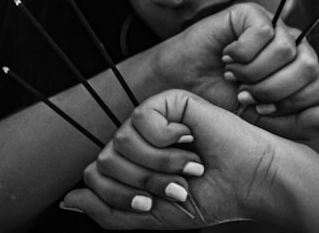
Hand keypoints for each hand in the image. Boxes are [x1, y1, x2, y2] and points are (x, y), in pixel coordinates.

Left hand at [61, 89, 292, 229]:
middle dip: (144, 183)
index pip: (96, 177)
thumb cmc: (210, 198)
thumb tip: (69, 199)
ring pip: (121, 142)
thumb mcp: (153, 218)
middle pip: (105, 161)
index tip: (156, 203)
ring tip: (189, 165)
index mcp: (133, 163)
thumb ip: (108, 212)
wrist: (249, 183)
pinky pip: (142, 120)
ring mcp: (154, 119)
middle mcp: (139, 139)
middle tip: (178, 185)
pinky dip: (167, 140)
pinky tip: (190, 140)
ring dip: (159, 165)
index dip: (122, 196)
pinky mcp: (171, 101)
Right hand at [154, 2, 318, 138]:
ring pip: (289, 51)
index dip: (295, 104)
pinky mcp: (250, 14)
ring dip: (256, 73)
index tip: (261, 110)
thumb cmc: (218, 104)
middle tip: (245, 95)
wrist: (180, 90)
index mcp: (299, 72)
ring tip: (234, 77)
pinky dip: (243, 54)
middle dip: (275, 91)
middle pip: (312, 67)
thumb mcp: (263, 125)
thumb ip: (301, 123)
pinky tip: (227, 58)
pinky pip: (265, 33)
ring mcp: (272, 28)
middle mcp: (291, 47)